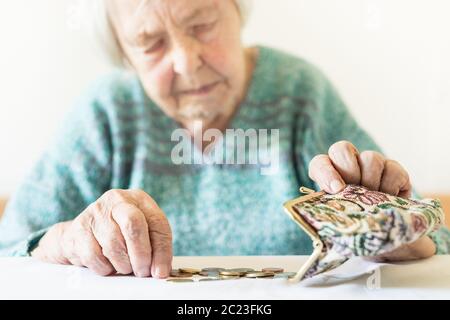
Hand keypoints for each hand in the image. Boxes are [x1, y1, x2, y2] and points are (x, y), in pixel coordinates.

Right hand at [32, 189, 172, 277]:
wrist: (83, 233)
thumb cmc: (120, 232)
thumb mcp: (143, 232)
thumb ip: (156, 248)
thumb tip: (160, 271)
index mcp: (139, 199)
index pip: (157, 222)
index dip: (162, 251)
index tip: (160, 271)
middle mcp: (117, 200)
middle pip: (133, 226)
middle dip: (141, 255)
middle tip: (142, 272)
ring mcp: (96, 212)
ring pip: (114, 245)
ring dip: (123, 264)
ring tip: (125, 266)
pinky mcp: (79, 229)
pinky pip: (94, 256)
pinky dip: (104, 267)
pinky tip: (107, 264)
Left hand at [308, 140, 434, 259]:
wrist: (385, 234)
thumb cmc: (356, 227)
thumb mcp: (341, 224)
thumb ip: (333, 217)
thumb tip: (327, 223)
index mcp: (328, 176)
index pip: (319, 163)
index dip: (326, 173)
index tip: (335, 189)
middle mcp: (349, 165)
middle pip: (342, 149)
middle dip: (349, 170)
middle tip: (356, 191)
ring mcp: (372, 165)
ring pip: (370, 157)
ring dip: (371, 181)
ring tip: (373, 202)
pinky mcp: (395, 171)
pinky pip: (393, 169)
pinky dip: (391, 187)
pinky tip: (389, 200)